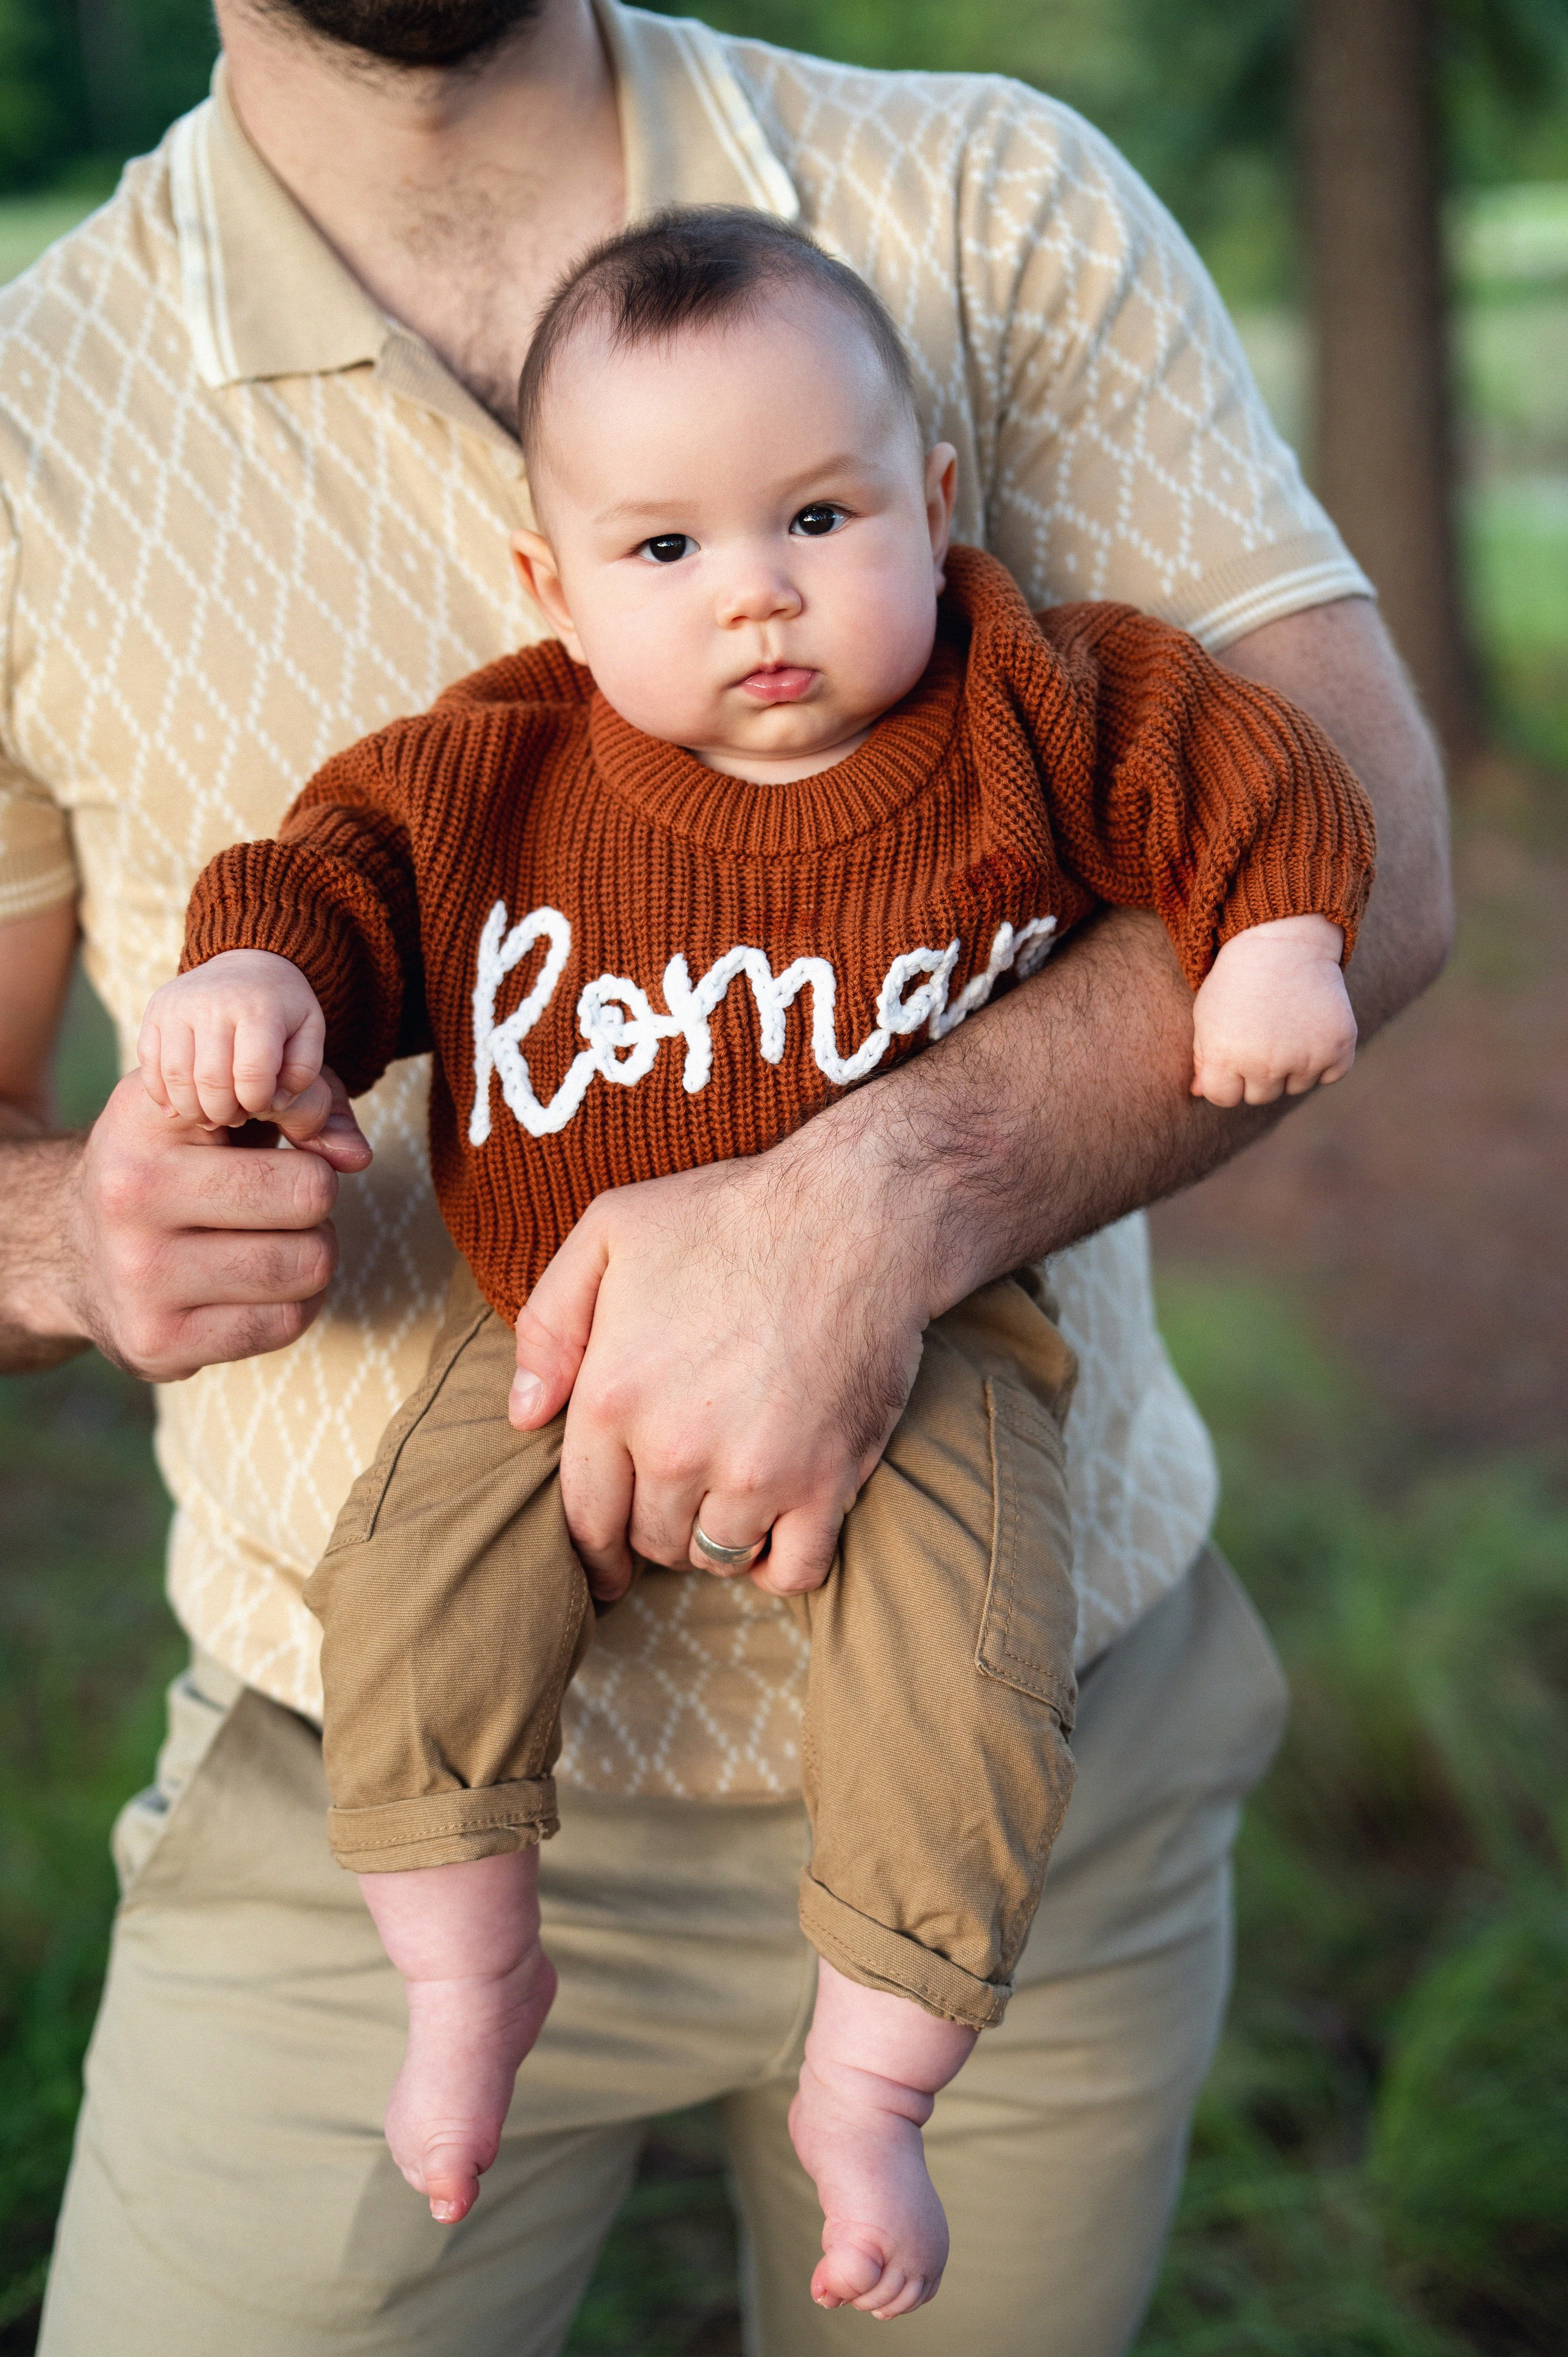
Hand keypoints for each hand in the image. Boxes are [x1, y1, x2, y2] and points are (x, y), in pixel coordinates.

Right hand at [42, 1066, 371, 1379]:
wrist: (68, 1245)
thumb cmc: (173, 1162)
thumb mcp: (217, 1105)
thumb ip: (302, 1101)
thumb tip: (357, 1156)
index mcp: (146, 1120)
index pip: (280, 1105)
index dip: (301, 1122)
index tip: (281, 1135)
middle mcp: (130, 1194)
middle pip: (309, 1194)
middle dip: (314, 1198)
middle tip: (280, 1200)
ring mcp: (137, 1277)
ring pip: (308, 1266)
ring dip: (312, 1253)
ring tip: (271, 1240)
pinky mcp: (155, 1343)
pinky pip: (286, 1324)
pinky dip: (295, 1303)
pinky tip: (260, 1285)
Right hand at [139, 949, 328, 1133]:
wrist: (247, 962)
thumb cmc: (283, 1007)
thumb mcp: (310, 1031)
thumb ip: (302, 1071)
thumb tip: (273, 1104)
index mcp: (258, 1008)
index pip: (252, 1072)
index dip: (256, 1102)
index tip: (262, 1106)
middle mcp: (213, 1003)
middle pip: (210, 1080)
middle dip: (223, 1112)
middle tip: (234, 1118)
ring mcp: (178, 1006)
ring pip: (175, 1076)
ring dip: (192, 1110)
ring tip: (210, 1117)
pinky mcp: (155, 1011)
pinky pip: (149, 1063)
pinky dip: (161, 1094)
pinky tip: (180, 1108)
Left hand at [509, 1139, 928, 1604]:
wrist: (857, 1215)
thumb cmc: (729, 1215)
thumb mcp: (609, 1233)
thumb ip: (549, 1323)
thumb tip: (523, 1415)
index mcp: (614, 1395)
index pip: (586, 1515)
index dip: (593, 1554)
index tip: (605, 1571)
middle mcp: (676, 1448)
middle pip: (651, 1539)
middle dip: (657, 1527)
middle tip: (681, 1496)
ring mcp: (754, 1472)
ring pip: (715, 1557)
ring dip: (715, 1542)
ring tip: (726, 1501)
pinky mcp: (827, 1480)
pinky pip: (793, 1571)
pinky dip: (779, 1565)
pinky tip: (777, 1531)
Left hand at [1191, 915, 1357, 1106]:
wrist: (1284, 943)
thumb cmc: (1238, 979)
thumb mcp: (1207, 1015)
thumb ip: (1203, 1058)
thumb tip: (1199, 1092)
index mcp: (1226, 1057)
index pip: (1223, 1098)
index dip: (1226, 1078)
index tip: (1233, 1054)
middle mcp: (1265, 1065)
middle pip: (1260, 1096)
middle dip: (1258, 1072)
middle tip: (1263, 1034)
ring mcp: (1304, 1058)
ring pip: (1295, 1087)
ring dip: (1292, 1066)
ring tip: (1287, 1026)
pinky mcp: (1338, 1048)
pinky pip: (1330, 1075)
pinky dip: (1325, 1059)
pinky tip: (1312, 1030)